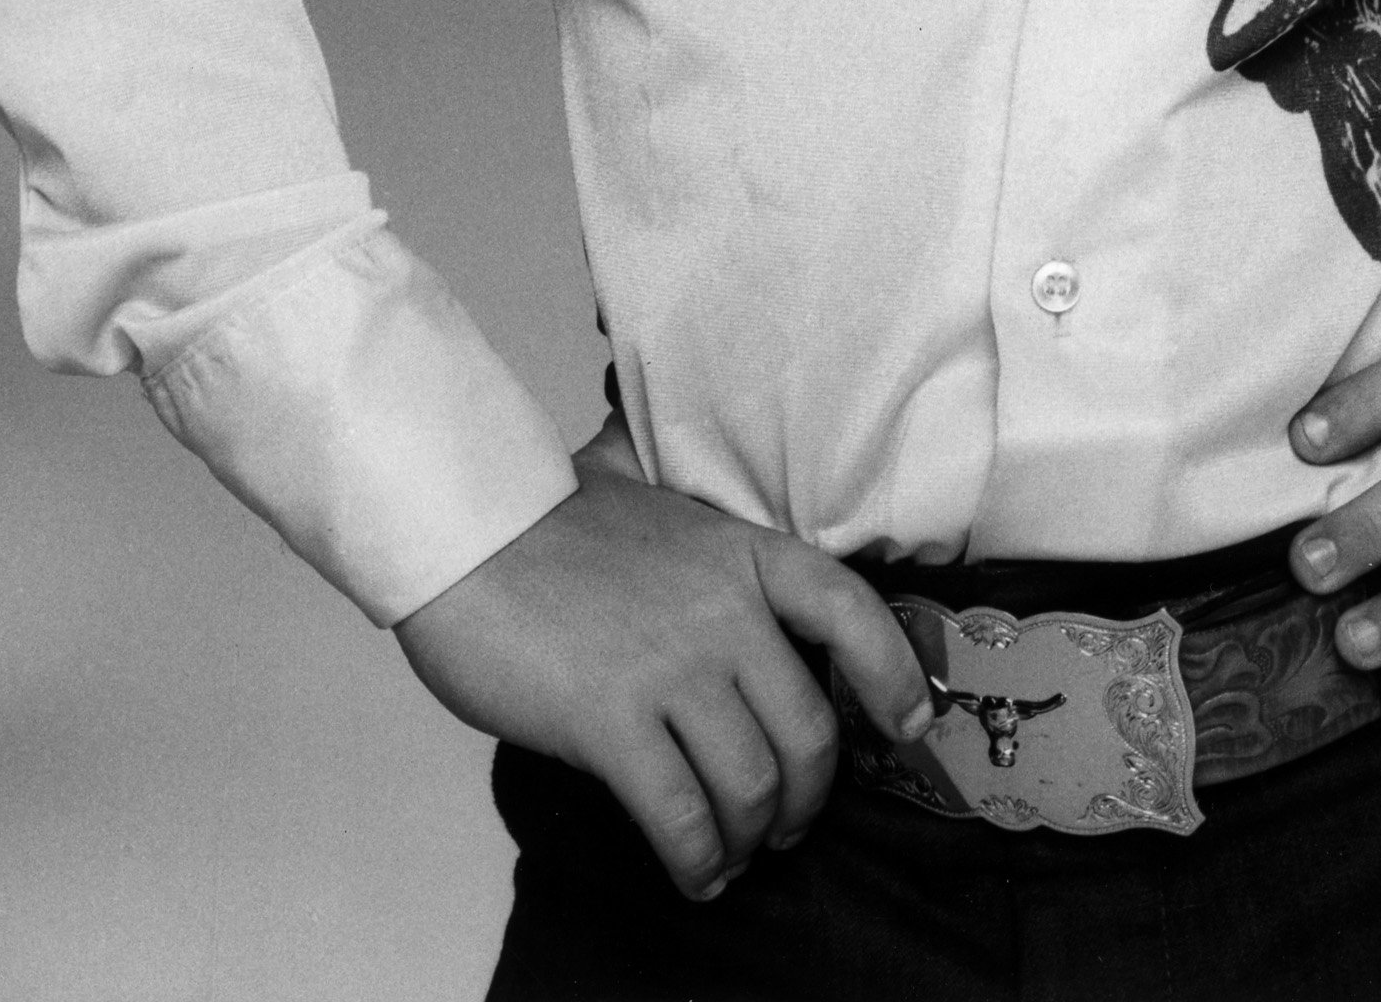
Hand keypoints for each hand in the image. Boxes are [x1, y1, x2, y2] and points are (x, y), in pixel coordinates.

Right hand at [395, 459, 936, 901]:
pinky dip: (698, 860)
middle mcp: (725, 612)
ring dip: (752, 837)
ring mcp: (672, 668)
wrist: (470, 534)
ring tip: (734, 852)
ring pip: (752, 784)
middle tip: (788, 822)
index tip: (911, 725)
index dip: (893, 677)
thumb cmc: (553, 525)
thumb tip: (735, 575)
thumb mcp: (661, 506)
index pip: (851, 612)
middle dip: (808, 797)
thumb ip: (707, 543)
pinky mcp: (612, 722)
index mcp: (744, 553)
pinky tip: (694, 874)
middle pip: (809, 732)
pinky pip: (681, 817)